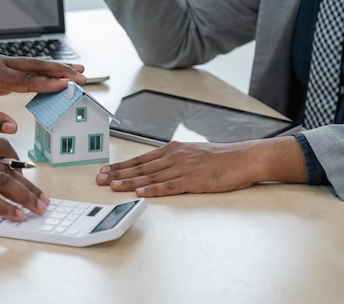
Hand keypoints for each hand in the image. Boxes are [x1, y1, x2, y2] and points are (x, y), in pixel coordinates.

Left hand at [0, 55, 86, 133]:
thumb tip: (12, 128)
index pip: (24, 79)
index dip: (46, 83)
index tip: (66, 85)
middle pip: (35, 66)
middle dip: (60, 70)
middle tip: (82, 75)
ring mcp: (1, 64)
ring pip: (33, 65)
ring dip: (56, 67)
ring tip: (79, 71)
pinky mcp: (1, 69)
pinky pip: (27, 69)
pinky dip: (44, 71)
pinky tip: (56, 75)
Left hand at [96, 137, 307, 196]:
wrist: (243, 158)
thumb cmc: (219, 158)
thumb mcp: (190, 153)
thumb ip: (171, 159)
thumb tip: (153, 167)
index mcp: (172, 150)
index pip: (140, 159)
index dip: (121, 165)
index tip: (105, 170)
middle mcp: (174, 157)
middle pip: (140, 167)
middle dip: (118, 173)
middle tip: (100, 179)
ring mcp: (183, 168)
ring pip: (151, 176)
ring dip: (130, 182)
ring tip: (113, 187)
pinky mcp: (194, 181)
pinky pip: (169, 187)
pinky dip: (153, 190)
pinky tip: (141, 194)